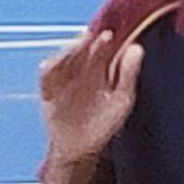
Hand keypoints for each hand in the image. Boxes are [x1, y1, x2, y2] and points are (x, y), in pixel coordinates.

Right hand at [37, 28, 143, 167]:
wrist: (80, 148)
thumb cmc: (104, 124)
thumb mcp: (122, 100)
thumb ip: (128, 75)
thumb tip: (137, 48)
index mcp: (101, 69)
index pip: (102, 49)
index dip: (104, 41)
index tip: (109, 36)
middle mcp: (81, 69)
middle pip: (82, 50)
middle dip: (87, 43)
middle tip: (93, 37)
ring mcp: (64, 78)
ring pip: (64, 58)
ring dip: (69, 50)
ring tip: (78, 47)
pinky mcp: (48, 89)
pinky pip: (46, 74)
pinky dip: (48, 68)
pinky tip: (53, 64)